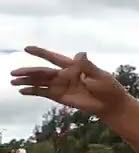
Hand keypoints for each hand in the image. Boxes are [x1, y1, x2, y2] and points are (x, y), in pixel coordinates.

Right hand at [10, 47, 132, 116]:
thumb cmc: (108, 88)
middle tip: (13, 72)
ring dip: (26, 81)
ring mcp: (61, 86)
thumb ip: (87, 66)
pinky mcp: (61, 97)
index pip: (54, 58)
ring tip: (12, 81)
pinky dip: (33, 92)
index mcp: (73, 67)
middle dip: (28, 72)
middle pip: (43, 72)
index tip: (27, 48)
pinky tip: (22, 91)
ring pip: (41, 82)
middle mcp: (64, 75)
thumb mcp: (99, 76)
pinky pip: (44, 93)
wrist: (111, 105)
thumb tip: (81, 53)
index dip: (41, 53)